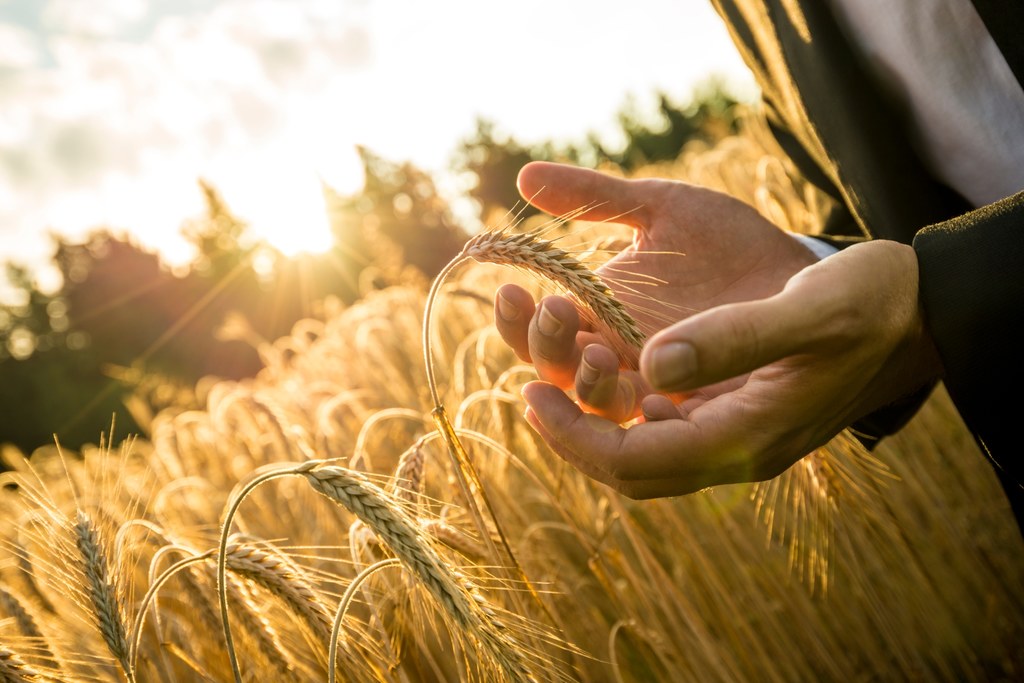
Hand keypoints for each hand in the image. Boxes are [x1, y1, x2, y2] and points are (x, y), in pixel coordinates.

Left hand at [496, 162, 942, 497]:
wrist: (918, 313)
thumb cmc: (872, 305)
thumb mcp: (811, 309)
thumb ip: (735, 338)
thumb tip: (654, 364)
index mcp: (749, 437)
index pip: (639, 463)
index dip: (577, 437)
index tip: (531, 395)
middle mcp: (733, 447)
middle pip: (629, 467)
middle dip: (572, 431)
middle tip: (528, 384)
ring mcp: (733, 432)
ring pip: (640, 446)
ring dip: (591, 412)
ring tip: (555, 360)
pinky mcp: (732, 410)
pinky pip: (660, 421)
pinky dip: (620, 396)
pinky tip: (602, 352)